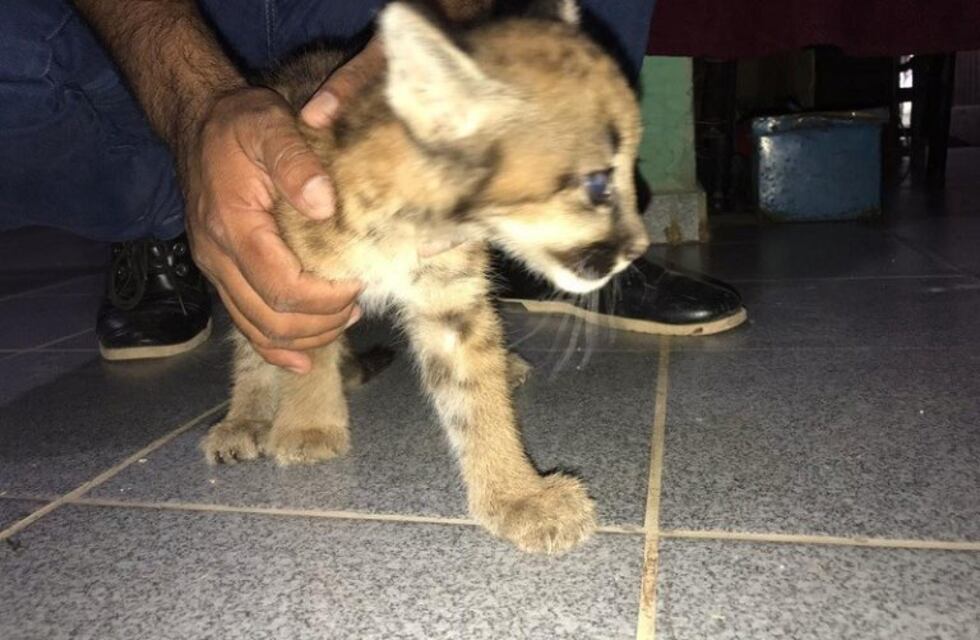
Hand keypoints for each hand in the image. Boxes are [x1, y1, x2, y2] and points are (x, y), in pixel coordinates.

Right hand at [183, 86, 360, 373]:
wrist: (198, 121)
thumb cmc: (238, 123)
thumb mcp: (269, 125)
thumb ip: (297, 162)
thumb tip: (325, 206)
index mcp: (233, 227)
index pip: (281, 287)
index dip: (324, 298)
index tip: (359, 284)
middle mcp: (217, 256)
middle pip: (270, 318)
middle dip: (320, 322)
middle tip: (358, 306)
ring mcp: (215, 268)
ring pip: (257, 328)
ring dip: (304, 336)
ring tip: (344, 320)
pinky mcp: (221, 271)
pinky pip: (245, 321)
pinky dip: (274, 345)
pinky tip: (301, 357)